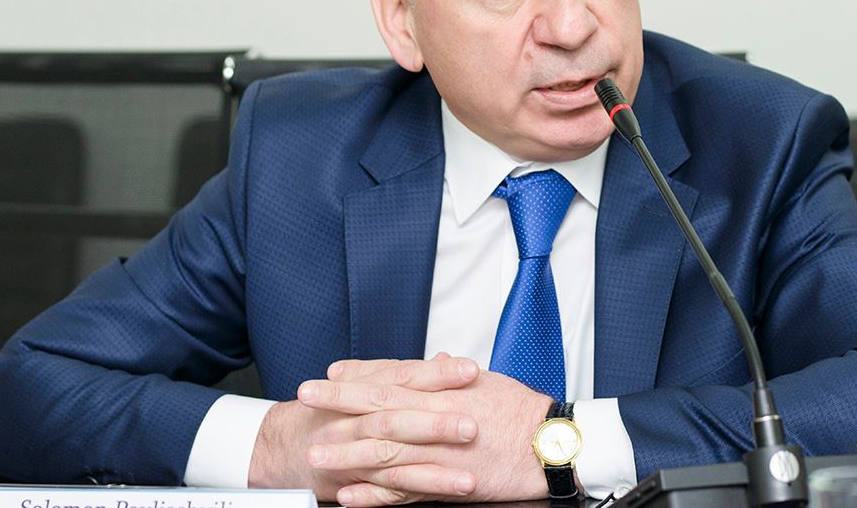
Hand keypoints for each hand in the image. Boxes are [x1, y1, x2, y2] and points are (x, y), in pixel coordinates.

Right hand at [248, 354, 481, 504]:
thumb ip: (404, 374)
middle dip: (437, 423)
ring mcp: (355, 453)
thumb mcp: (363, 383)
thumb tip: (443, 358)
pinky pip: (386, 493)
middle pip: (400, 418)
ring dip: (433, 471)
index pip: (405, 376)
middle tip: (473, 425)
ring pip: (396, 460)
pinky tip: (438, 499)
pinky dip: (409, 495)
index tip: (470, 370)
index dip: (437, 373)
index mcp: (367, 391)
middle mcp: (359, 420)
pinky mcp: (354, 482)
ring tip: (467, 478)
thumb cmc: (329, 411)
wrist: (282, 444)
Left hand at [300, 359, 552, 505]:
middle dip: (338, 403)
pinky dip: (374, 495)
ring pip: (383, 451)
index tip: (331, 373)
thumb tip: (437, 361)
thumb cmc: (524, 412)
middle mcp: (435, 418)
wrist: (551, 444)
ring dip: (345, 452)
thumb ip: (454, 377)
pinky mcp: (447, 484)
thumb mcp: (488, 384)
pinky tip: (349, 496)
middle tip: (306, 398)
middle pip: (377, 408)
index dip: (358, 374)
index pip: (392, 377)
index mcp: (443, 391)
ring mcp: (437, 453)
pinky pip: (403, 492)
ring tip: (314, 454)